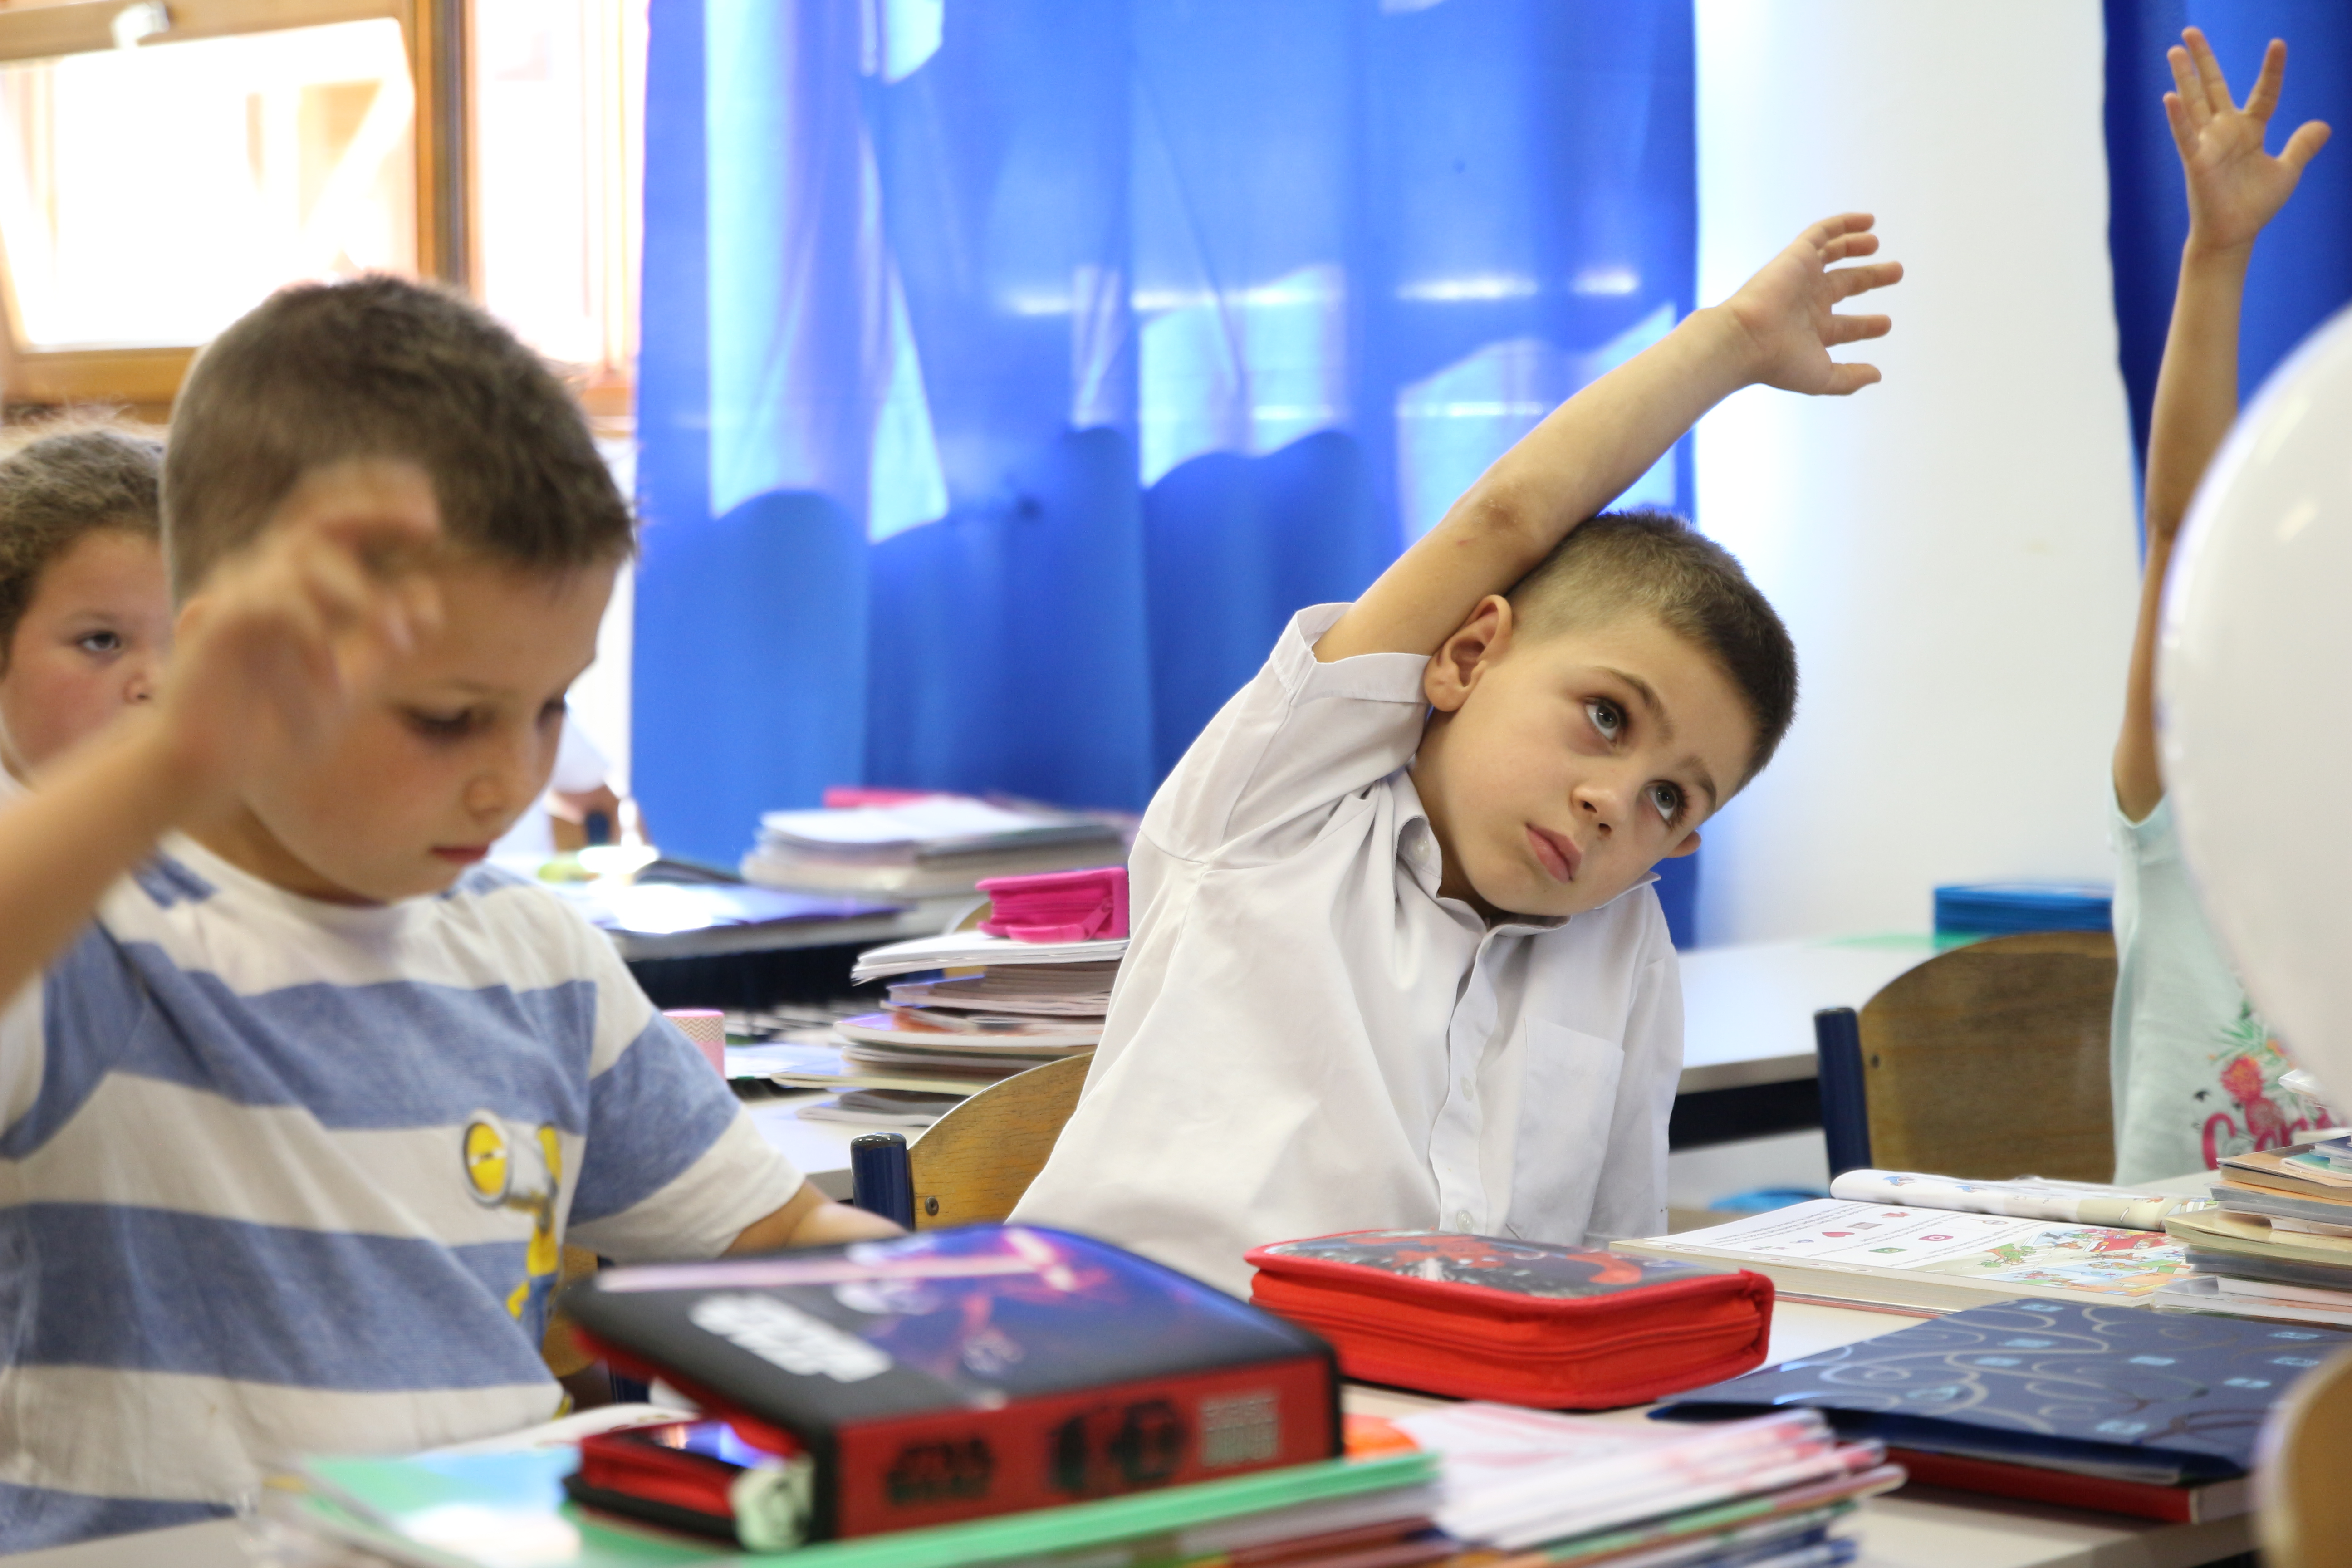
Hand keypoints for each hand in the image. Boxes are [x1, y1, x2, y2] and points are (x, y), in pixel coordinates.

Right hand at [160, 460, 442, 805]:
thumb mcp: (350, 681)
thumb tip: (429, 596)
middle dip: (375, 511)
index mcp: (294, 584)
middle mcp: (262, 577)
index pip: (334, 518)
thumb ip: (384, 641)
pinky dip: (317, 637)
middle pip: (317, 516)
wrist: (211, 770)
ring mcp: (235, 595)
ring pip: (303, 561)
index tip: (429, 511)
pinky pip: (273, 605)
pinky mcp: (215, 624)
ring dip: (364, 598)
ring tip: (399, 643)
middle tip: (428, 524)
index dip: (377, 500)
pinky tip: (337, 681)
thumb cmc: (273, 724)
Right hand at [1719, 213, 1901, 396]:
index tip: (1886, 324)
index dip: (1866, 325)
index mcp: (1812, 330)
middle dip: (1870, 278)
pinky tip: (1867, 222)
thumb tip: (1877, 376)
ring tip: (1876, 244)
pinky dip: (1842, 224)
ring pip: (1833, 255)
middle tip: (1895, 272)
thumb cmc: (1780, 362)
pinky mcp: (1797, 256)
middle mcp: (1808, 301)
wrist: (1747, 338)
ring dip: (1855, 246)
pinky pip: (1822, 233)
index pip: (1845, 326)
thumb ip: (1849, 378)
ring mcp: (1802, 277)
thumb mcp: (1822, 377)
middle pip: (1845, 284)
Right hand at [2167, 29, 2329, 254]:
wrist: (2234, 234)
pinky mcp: (2195, 161)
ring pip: (2195, 102)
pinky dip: (2178, 117)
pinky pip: (2185, 135)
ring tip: (2174, 49)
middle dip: (2203, 58)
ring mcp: (2208, 144)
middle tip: (2190, 32)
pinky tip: (2170, 96)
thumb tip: (2324, 124)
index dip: (2272, 69)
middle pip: (2214, 86)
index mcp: (2249, 130)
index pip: (2264, 92)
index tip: (2278, 44)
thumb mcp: (2287, 171)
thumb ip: (2302, 146)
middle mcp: (2225, 131)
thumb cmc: (2255, 205)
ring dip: (2184, 75)